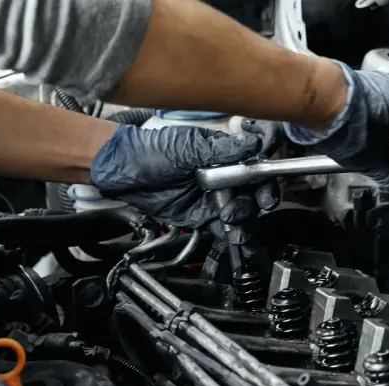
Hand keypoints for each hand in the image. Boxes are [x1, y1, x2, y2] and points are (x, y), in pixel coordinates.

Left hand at [90, 125, 279, 238]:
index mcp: (223, 157)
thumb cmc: (151, 150)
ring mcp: (213, 199)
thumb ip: (219, 150)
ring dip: (243, 223)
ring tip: (232, 225)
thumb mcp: (186, 147)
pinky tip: (233, 238)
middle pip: (252, 196)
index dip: (264, 184)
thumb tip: (250, 145)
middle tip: (236, 210)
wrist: (124, 171)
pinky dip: (231, 236)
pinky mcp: (200, 218)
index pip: (254, 170)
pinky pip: (223, 229)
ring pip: (241, 215)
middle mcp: (222, 179)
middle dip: (252, 206)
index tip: (264, 195)